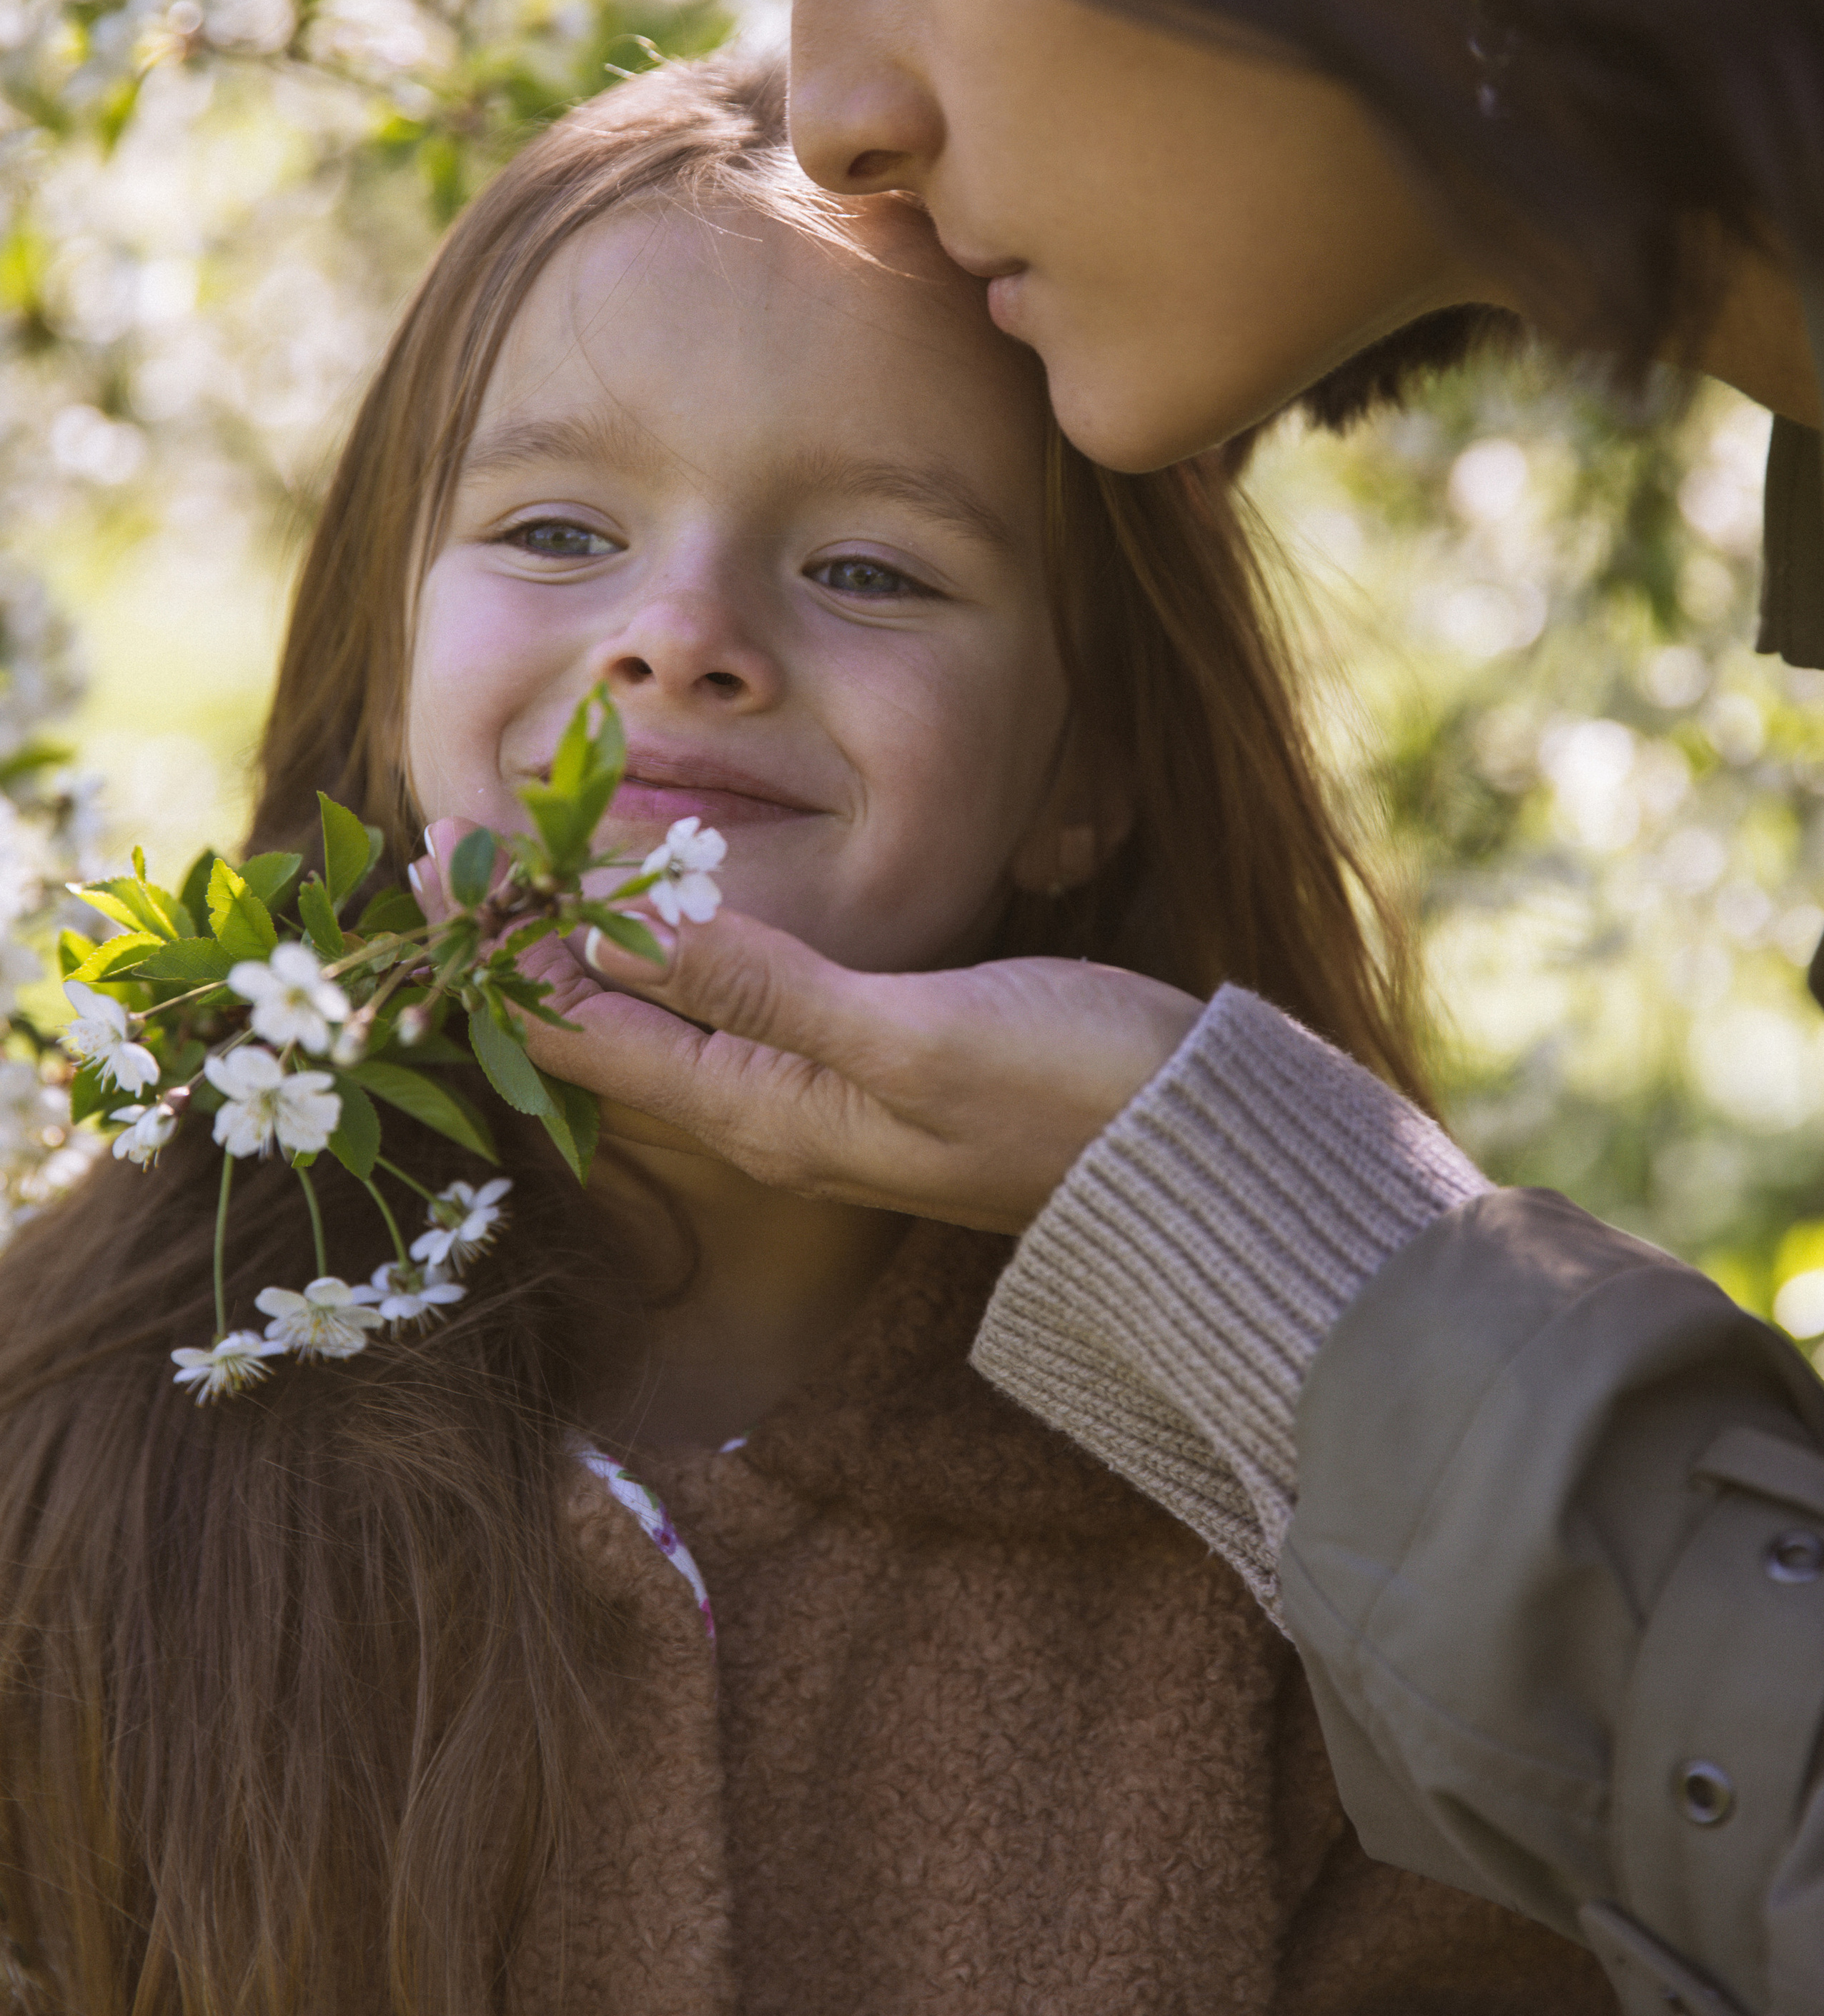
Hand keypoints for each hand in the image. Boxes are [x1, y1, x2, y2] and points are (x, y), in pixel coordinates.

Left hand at [413, 822, 1201, 1232]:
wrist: (1199, 1160)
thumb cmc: (1071, 1095)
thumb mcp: (911, 1040)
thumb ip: (769, 991)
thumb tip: (625, 938)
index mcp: (765, 1113)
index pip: (589, 1033)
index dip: (499, 952)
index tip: (431, 867)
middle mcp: (773, 1112)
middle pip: (608, 1028)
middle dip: (519, 945)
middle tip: (441, 855)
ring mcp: (821, 1091)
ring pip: (665, 1013)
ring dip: (587, 946)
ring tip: (515, 877)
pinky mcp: (870, 1062)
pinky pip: (730, 1004)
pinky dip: (674, 948)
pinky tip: (664, 912)